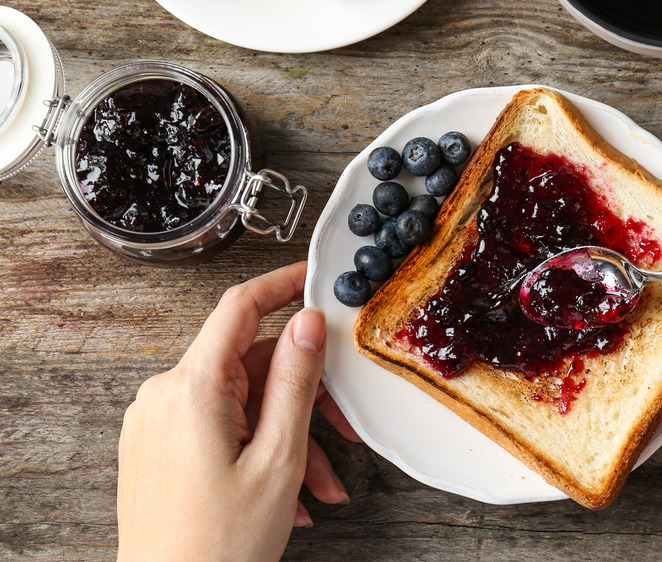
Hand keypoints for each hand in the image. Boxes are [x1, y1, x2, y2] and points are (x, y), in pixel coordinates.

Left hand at [117, 261, 361, 560]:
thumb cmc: (218, 546)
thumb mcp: (279, 457)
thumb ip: (296, 382)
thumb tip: (308, 324)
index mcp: (193, 388)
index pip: (240, 308)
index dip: (281, 284)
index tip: (312, 277)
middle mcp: (165, 396)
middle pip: (250, 366)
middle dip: (303, 399)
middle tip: (343, 432)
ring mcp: (156, 424)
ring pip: (240, 405)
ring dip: (287, 438)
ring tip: (318, 487)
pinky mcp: (156, 449)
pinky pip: (218, 429)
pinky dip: (257, 450)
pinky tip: (286, 495)